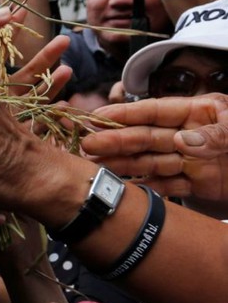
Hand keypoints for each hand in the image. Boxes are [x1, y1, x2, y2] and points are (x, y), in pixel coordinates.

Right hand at [82, 94, 227, 200]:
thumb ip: (215, 134)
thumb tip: (179, 141)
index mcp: (200, 112)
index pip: (154, 111)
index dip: (124, 114)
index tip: (97, 117)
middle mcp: (190, 135)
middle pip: (145, 137)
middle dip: (115, 141)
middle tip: (88, 145)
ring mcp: (193, 160)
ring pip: (150, 162)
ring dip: (123, 165)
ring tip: (96, 167)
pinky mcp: (200, 184)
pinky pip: (168, 186)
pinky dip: (148, 189)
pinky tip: (127, 190)